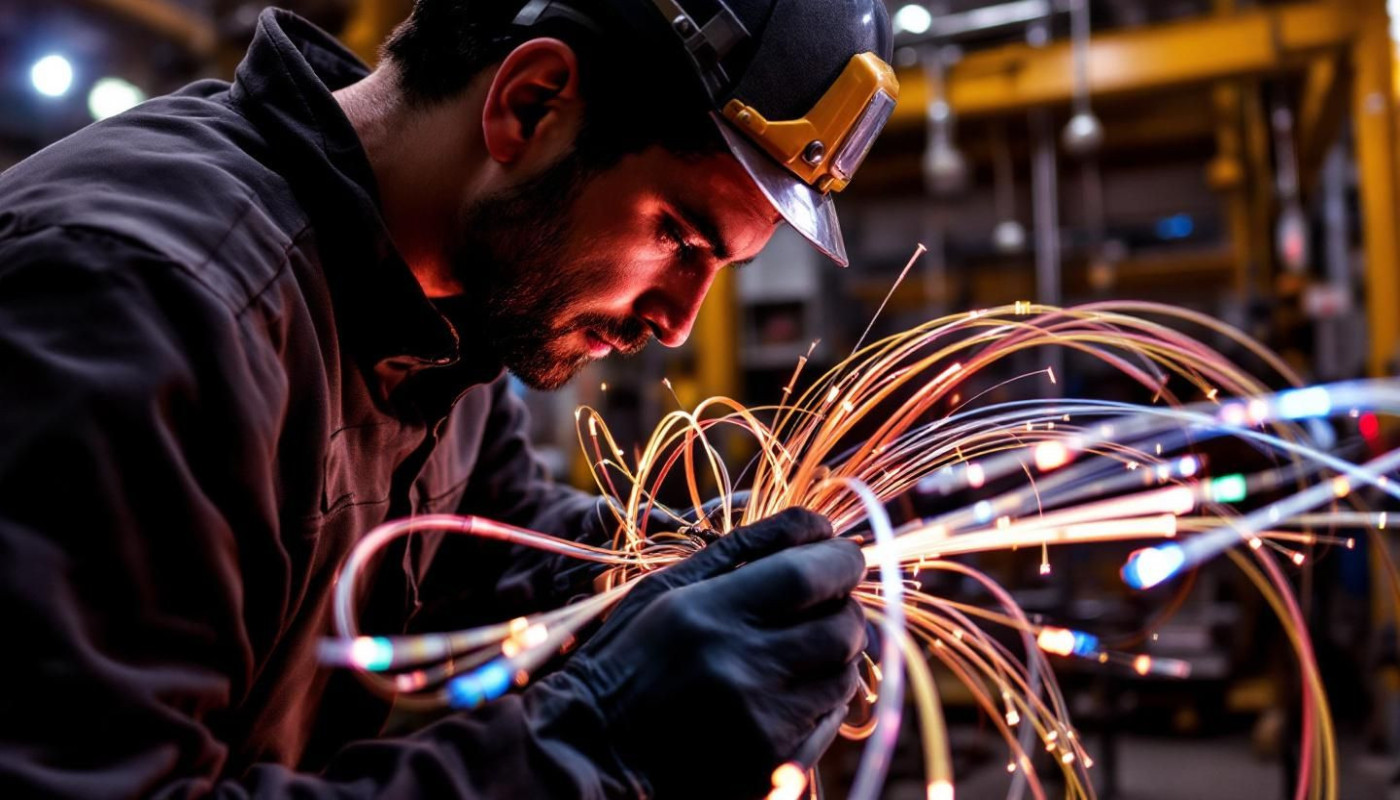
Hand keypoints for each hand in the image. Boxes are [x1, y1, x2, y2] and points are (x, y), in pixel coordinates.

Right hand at [546, 508, 866, 797]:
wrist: (593, 751)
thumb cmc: (627, 656)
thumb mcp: (667, 589)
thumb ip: (742, 549)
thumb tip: (817, 525)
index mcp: (709, 614)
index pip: (810, 574)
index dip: (841, 559)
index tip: (843, 553)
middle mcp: (741, 669)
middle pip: (842, 628)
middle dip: (846, 606)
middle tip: (828, 600)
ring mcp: (761, 723)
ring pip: (845, 675)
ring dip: (838, 651)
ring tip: (803, 644)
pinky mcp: (772, 764)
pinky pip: (830, 720)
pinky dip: (823, 695)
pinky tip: (789, 686)